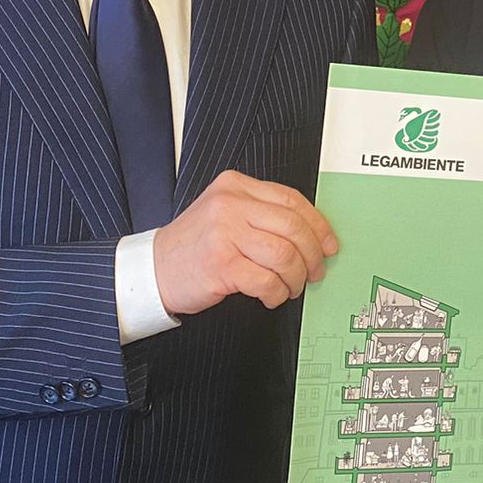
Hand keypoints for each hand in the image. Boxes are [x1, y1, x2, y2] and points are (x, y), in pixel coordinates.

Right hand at [152, 170, 336, 316]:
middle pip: (293, 226)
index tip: (329, 243)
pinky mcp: (221, 264)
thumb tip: (313, 233)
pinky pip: (266, 280)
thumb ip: (261, 214)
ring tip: (291, 287)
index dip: (318, 224)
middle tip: (315, 271)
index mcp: (235, 186)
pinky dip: (276, 292)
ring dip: (295, 277)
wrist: (153, 270)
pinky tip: (272, 296)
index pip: (292, 200)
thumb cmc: (194, 246)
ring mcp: (224, 233)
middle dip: (312, 254)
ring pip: (284, 254)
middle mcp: (230, 204)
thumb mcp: (225, 214)